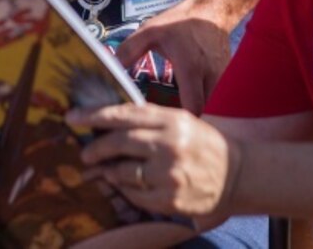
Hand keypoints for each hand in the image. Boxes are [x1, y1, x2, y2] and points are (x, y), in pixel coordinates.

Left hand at [68, 103, 241, 217]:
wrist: (239, 173)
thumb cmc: (204, 143)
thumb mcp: (181, 121)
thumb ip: (149, 119)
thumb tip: (110, 120)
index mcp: (172, 120)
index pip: (124, 114)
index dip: (94, 115)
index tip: (73, 116)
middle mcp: (169, 145)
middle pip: (119, 142)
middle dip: (96, 147)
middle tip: (85, 152)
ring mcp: (168, 174)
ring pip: (122, 171)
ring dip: (108, 171)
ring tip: (104, 170)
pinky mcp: (169, 199)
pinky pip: (134, 194)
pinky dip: (125, 188)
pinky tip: (126, 184)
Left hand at [115, 0, 232, 115]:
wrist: (211, 9)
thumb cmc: (180, 21)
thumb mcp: (150, 31)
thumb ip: (129, 50)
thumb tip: (110, 71)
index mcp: (190, 66)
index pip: (192, 106)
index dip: (180, 120)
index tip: (165, 125)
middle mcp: (211, 75)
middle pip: (205, 113)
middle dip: (190, 123)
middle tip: (172, 129)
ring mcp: (223, 78)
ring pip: (214, 109)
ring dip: (200, 115)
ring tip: (183, 122)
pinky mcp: (228, 79)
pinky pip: (219, 100)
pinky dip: (209, 106)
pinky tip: (194, 107)